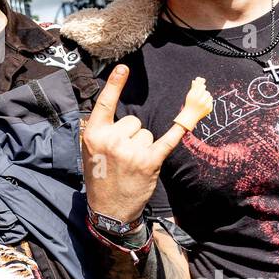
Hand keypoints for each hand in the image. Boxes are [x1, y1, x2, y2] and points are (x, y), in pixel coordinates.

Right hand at [82, 65, 208, 223]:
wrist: (110, 210)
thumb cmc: (101, 177)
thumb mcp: (91, 152)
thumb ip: (104, 132)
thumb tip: (128, 117)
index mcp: (94, 135)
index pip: (105, 104)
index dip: (114, 84)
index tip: (124, 68)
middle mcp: (112, 140)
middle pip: (134, 121)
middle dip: (132, 135)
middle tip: (122, 156)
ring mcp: (131, 151)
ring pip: (147, 133)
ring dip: (143, 146)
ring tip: (132, 164)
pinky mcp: (150, 161)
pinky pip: (167, 140)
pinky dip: (179, 131)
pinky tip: (187, 121)